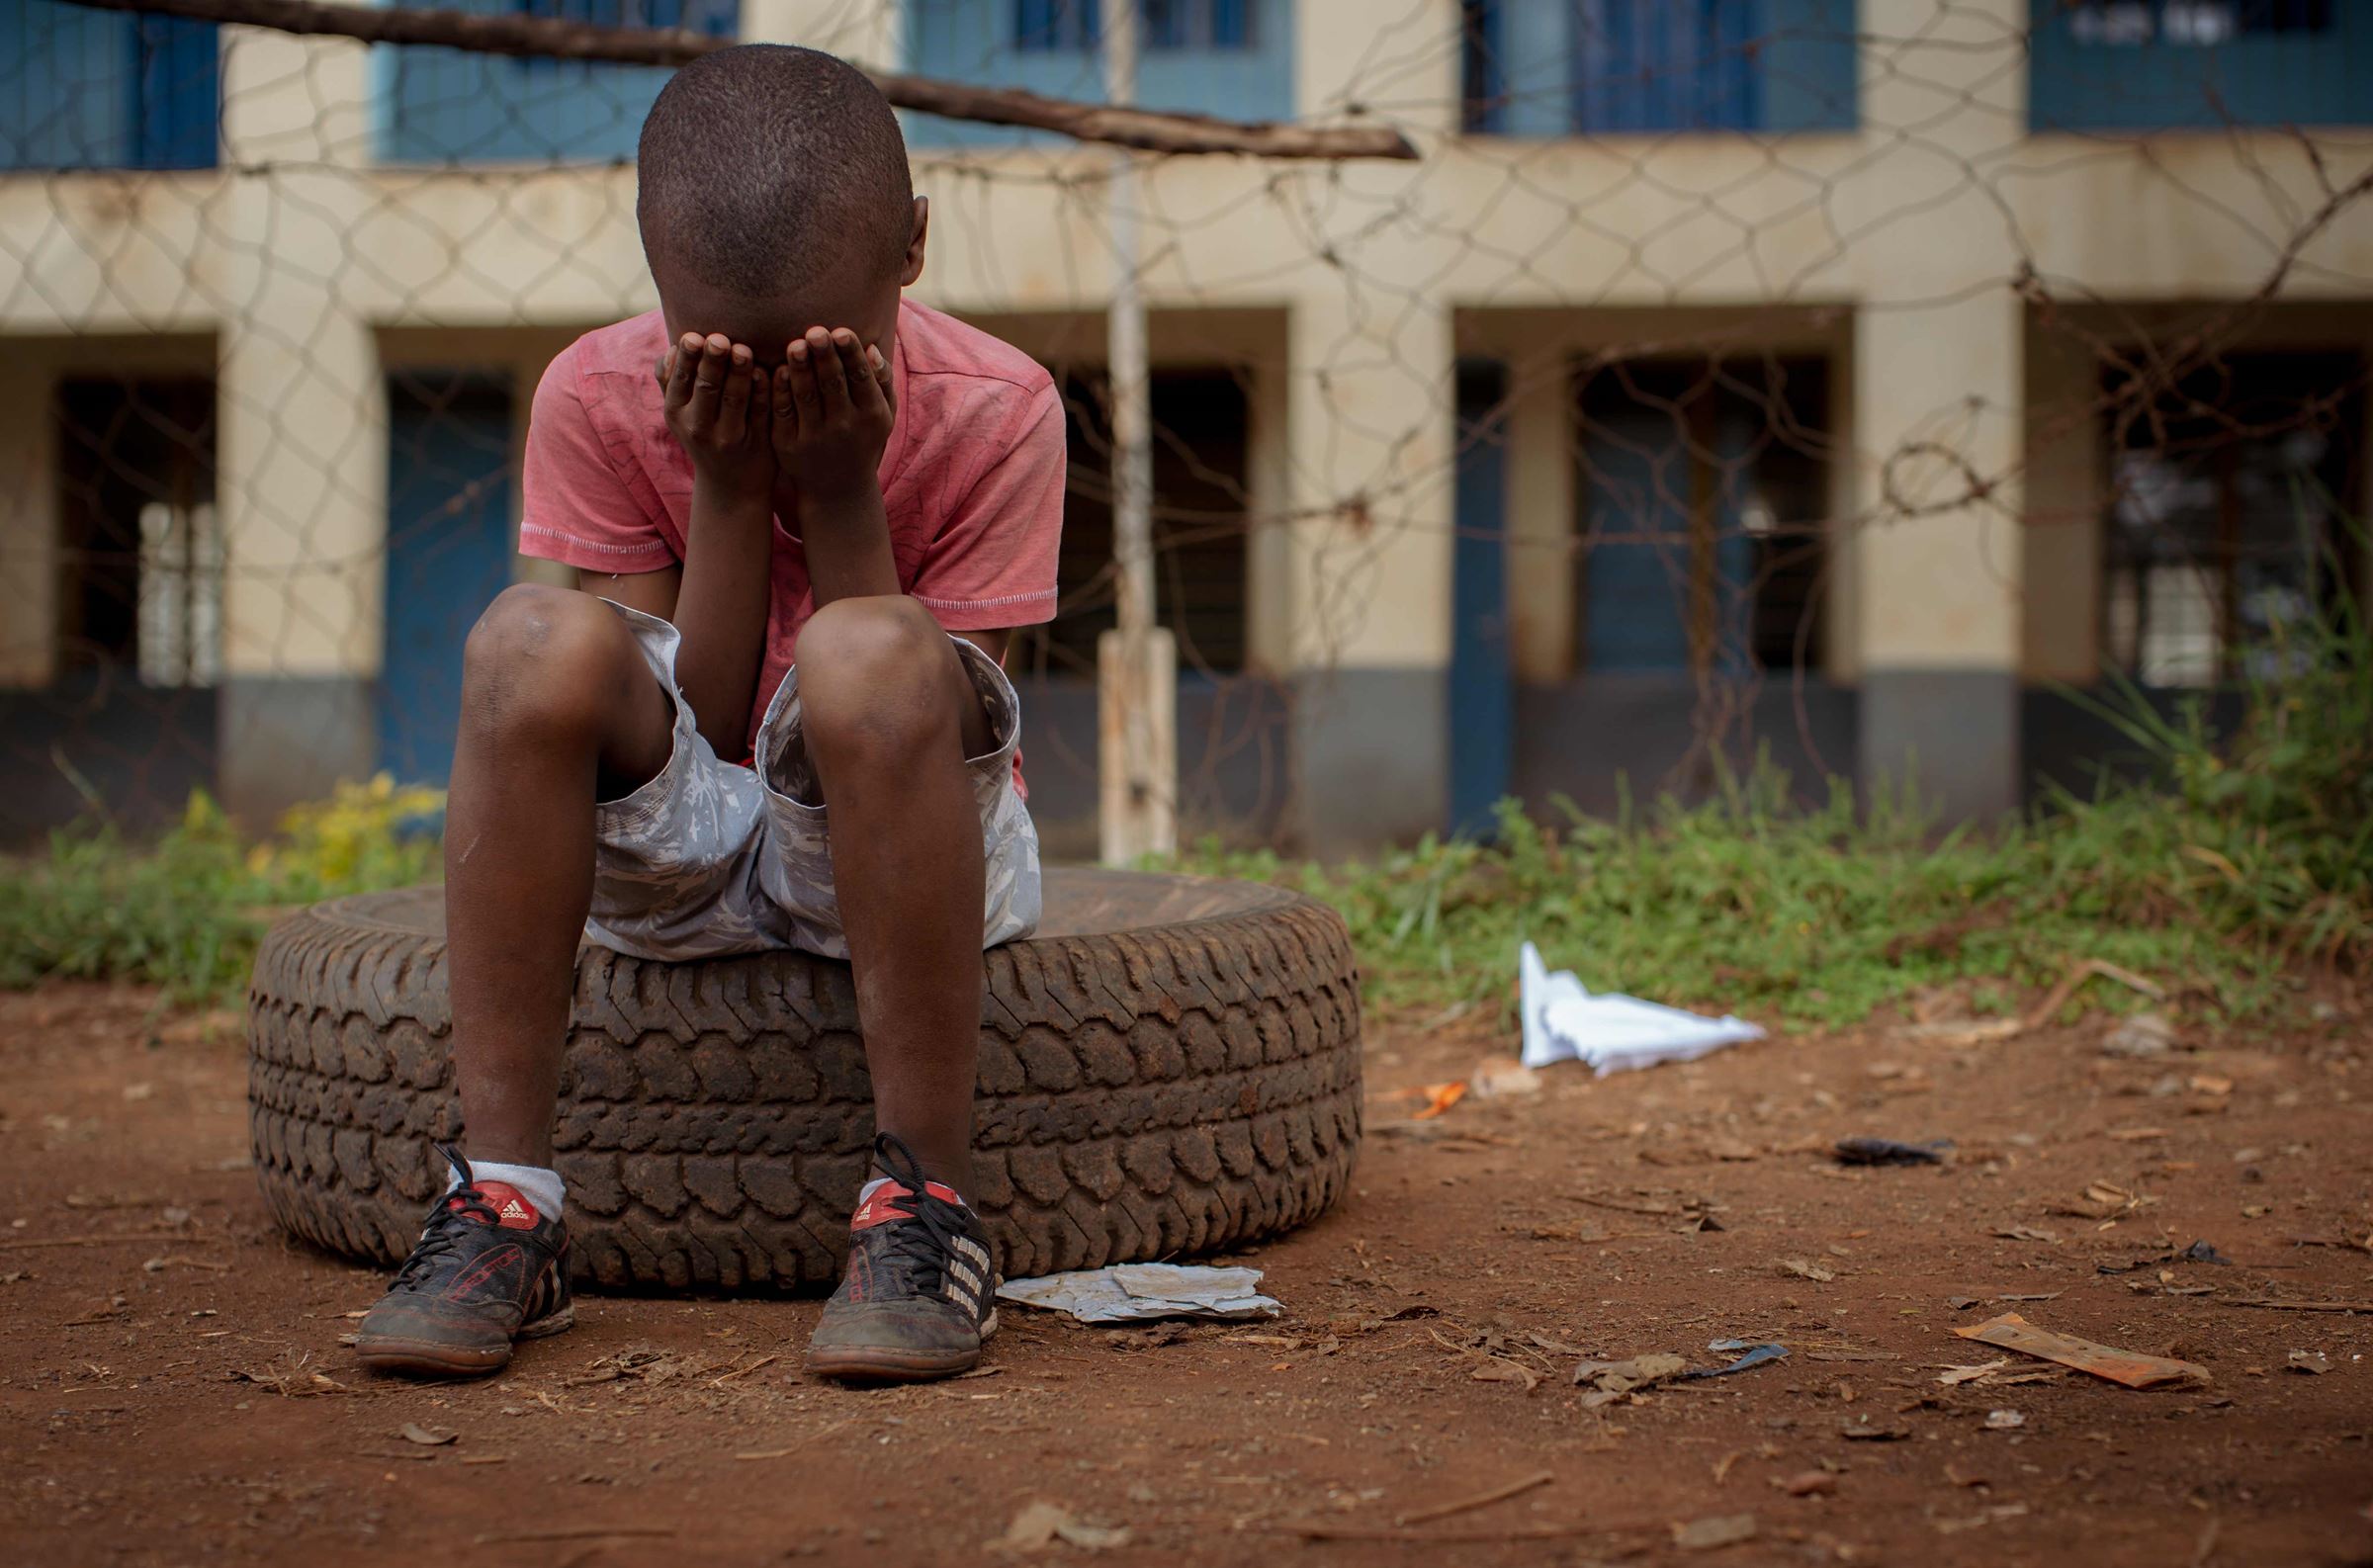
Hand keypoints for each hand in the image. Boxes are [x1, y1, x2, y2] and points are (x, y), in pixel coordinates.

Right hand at [659, 333, 772, 500]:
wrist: (730, 487)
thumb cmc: (703, 435)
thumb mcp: (680, 414)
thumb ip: (671, 381)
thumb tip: (672, 347)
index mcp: (676, 412)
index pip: (680, 380)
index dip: (688, 358)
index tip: (695, 336)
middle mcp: (699, 427)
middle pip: (707, 387)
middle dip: (713, 362)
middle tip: (721, 339)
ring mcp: (729, 437)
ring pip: (735, 399)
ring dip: (740, 372)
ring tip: (744, 349)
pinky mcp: (757, 442)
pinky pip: (760, 412)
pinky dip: (764, 390)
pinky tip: (770, 370)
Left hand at [770, 326, 894, 505]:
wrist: (838, 489)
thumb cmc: (862, 440)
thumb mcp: (883, 415)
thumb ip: (881, 381)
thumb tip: (871, 348)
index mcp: (871, 414)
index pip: (860, 378)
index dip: (850, 354)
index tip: (841, 331)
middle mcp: (845, 426)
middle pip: (832, 384)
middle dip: (824, 357)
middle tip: (815, 332)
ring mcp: (815, 437)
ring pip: (806, 396)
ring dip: (800, 369)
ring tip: (795, 345)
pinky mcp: (789, 444)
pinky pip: (783, 412)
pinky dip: (779, 390)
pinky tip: (778, 369)